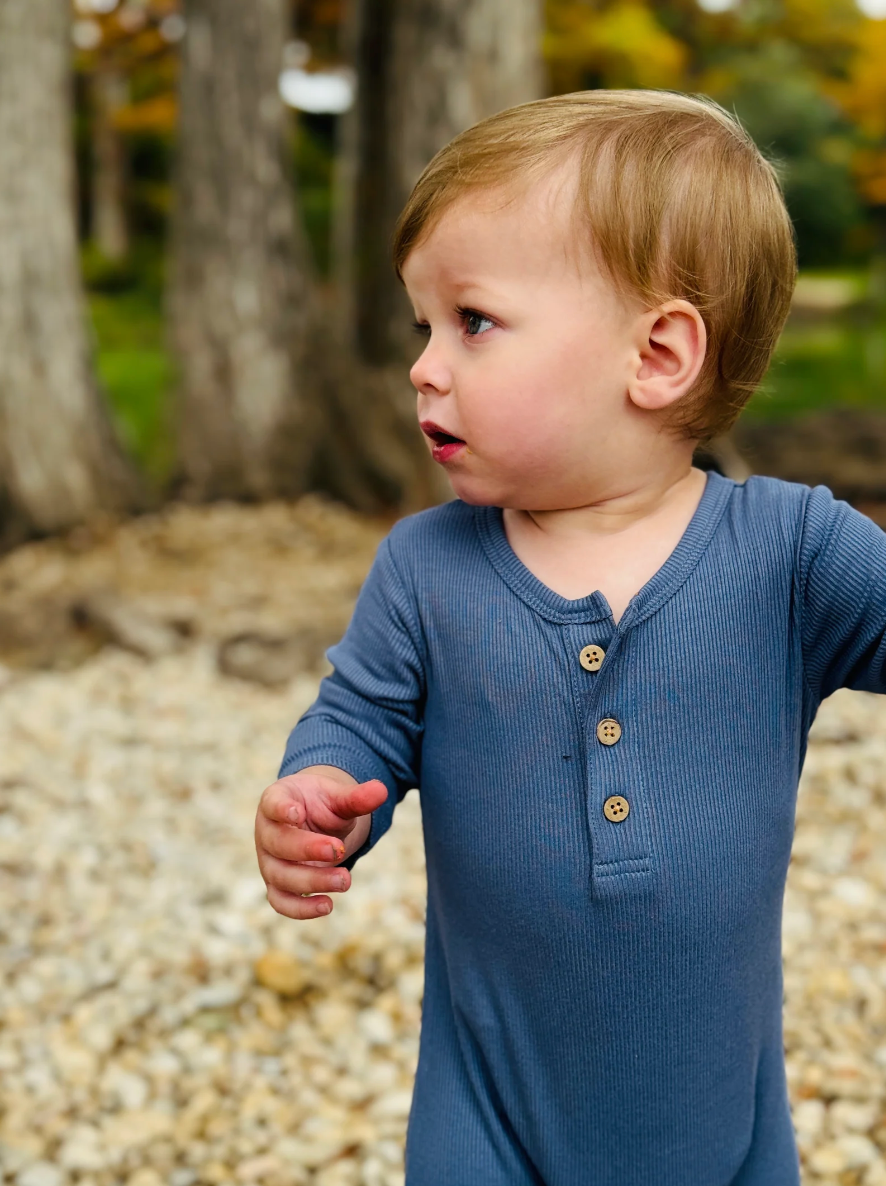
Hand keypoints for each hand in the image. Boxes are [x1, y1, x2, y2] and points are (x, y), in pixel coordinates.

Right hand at [255, 766, 387, 918]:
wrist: (315, 822)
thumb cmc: (322, 805)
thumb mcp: (338, 797)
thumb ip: (356, 797)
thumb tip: (382, 790)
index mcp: (276, 800)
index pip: (272, 804)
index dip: (282, 809)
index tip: (298, 813)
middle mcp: (266, 832)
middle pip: (278, 843)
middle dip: (308, 849)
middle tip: (338, 850)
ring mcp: (269, 861)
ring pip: (281, 876)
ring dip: (312, 881)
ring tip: (345, 880)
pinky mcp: (277, 885)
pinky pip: (281, 902)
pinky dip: (301, 909)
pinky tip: (327, 906)